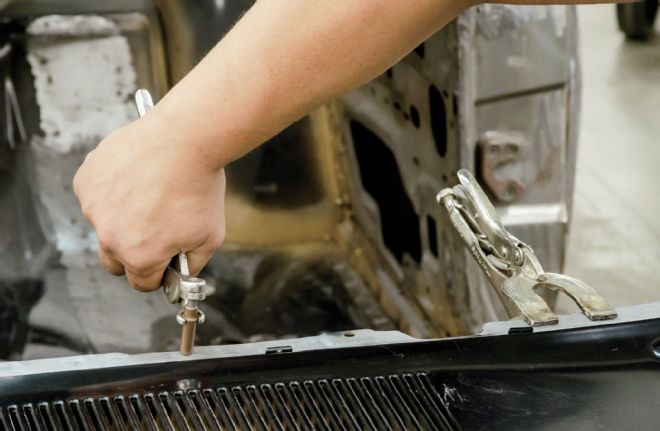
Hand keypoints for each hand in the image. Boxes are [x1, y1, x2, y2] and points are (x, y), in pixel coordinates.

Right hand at [73, 114, 225, 290]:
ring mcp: (94, 207)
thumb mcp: (210, 236)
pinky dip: (111, 191)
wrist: (185, 139)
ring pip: (105, 224)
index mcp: (139, 256)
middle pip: (115, 261)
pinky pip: (96, 195)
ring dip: (122, 217)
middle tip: (155, 230)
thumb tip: (181, 273)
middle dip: (134, 253)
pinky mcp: (86, 180)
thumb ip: (192, 263)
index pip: (142, 282)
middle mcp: (110, 236)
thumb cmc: (199, 186)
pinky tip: (136, 177)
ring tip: (150, 194)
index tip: (165, 262)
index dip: (158, 274)